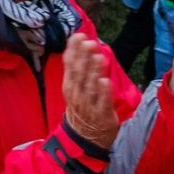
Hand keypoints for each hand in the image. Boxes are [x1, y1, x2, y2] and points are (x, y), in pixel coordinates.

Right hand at [60, 35, 117, 150]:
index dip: (73, 50)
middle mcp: (76, 94)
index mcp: (69, 86)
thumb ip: (79, 68)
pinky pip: (102, 102)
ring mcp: (88, 105)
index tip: (78, 36)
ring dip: (93, 70)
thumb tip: (82, 45)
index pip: (69, 65)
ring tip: (97, 56)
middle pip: (79, 73)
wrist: (83, 137)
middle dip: (83, 57)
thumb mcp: (74, 88)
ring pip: (90, 85)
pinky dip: (102, 92)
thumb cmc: (81, 108)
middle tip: (89, 42)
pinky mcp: (101, 115)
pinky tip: (104, 80)